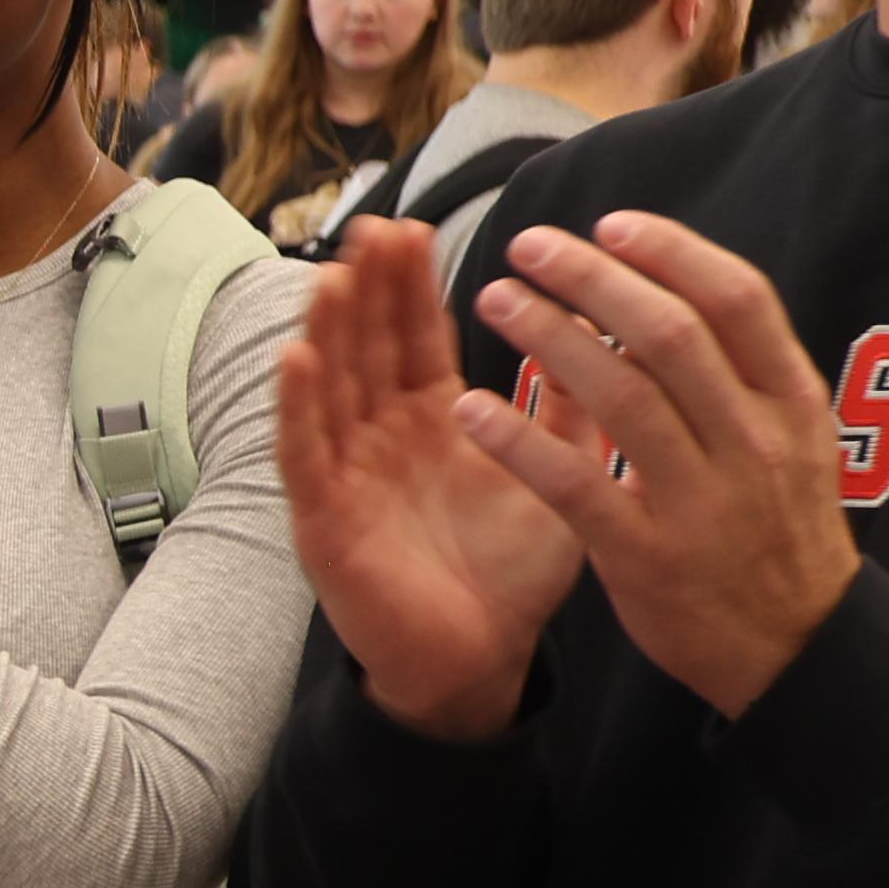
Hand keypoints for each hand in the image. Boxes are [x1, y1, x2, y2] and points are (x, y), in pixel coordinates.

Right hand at [274, 220, 580, 742]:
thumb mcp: (554, 479)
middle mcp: (380, 437)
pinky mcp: (325, 521)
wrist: (480, 660)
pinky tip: (295, 360)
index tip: (411, 227)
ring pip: (329, 389)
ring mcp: (347, 475)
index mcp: (431, 420)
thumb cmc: (508, 574)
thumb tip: (592, 335)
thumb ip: (567, 415)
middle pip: (367, 347)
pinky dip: (296, 409)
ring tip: (332, 276)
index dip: (409, 283)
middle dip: (366, 289)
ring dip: (326, 332)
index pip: (414, 336)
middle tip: (372, 230)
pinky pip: (304, 456)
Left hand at [457, 212, 859, 720]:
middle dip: (594, 278)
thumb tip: (676, 284)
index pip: (739, 301)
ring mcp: (703, 500)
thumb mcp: (792, 443)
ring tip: (495, 299)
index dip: (672, 252)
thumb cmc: (776, 532)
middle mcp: (754, 443)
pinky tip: (469, 406)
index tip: (610, 224)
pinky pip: (574, 485)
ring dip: (549, 337)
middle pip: (671, 335)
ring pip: (622, 396)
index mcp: (791, 405)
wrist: (797, 650)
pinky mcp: (648, 556)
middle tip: (529, 245)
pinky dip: (518, 440)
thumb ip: (744, 373)